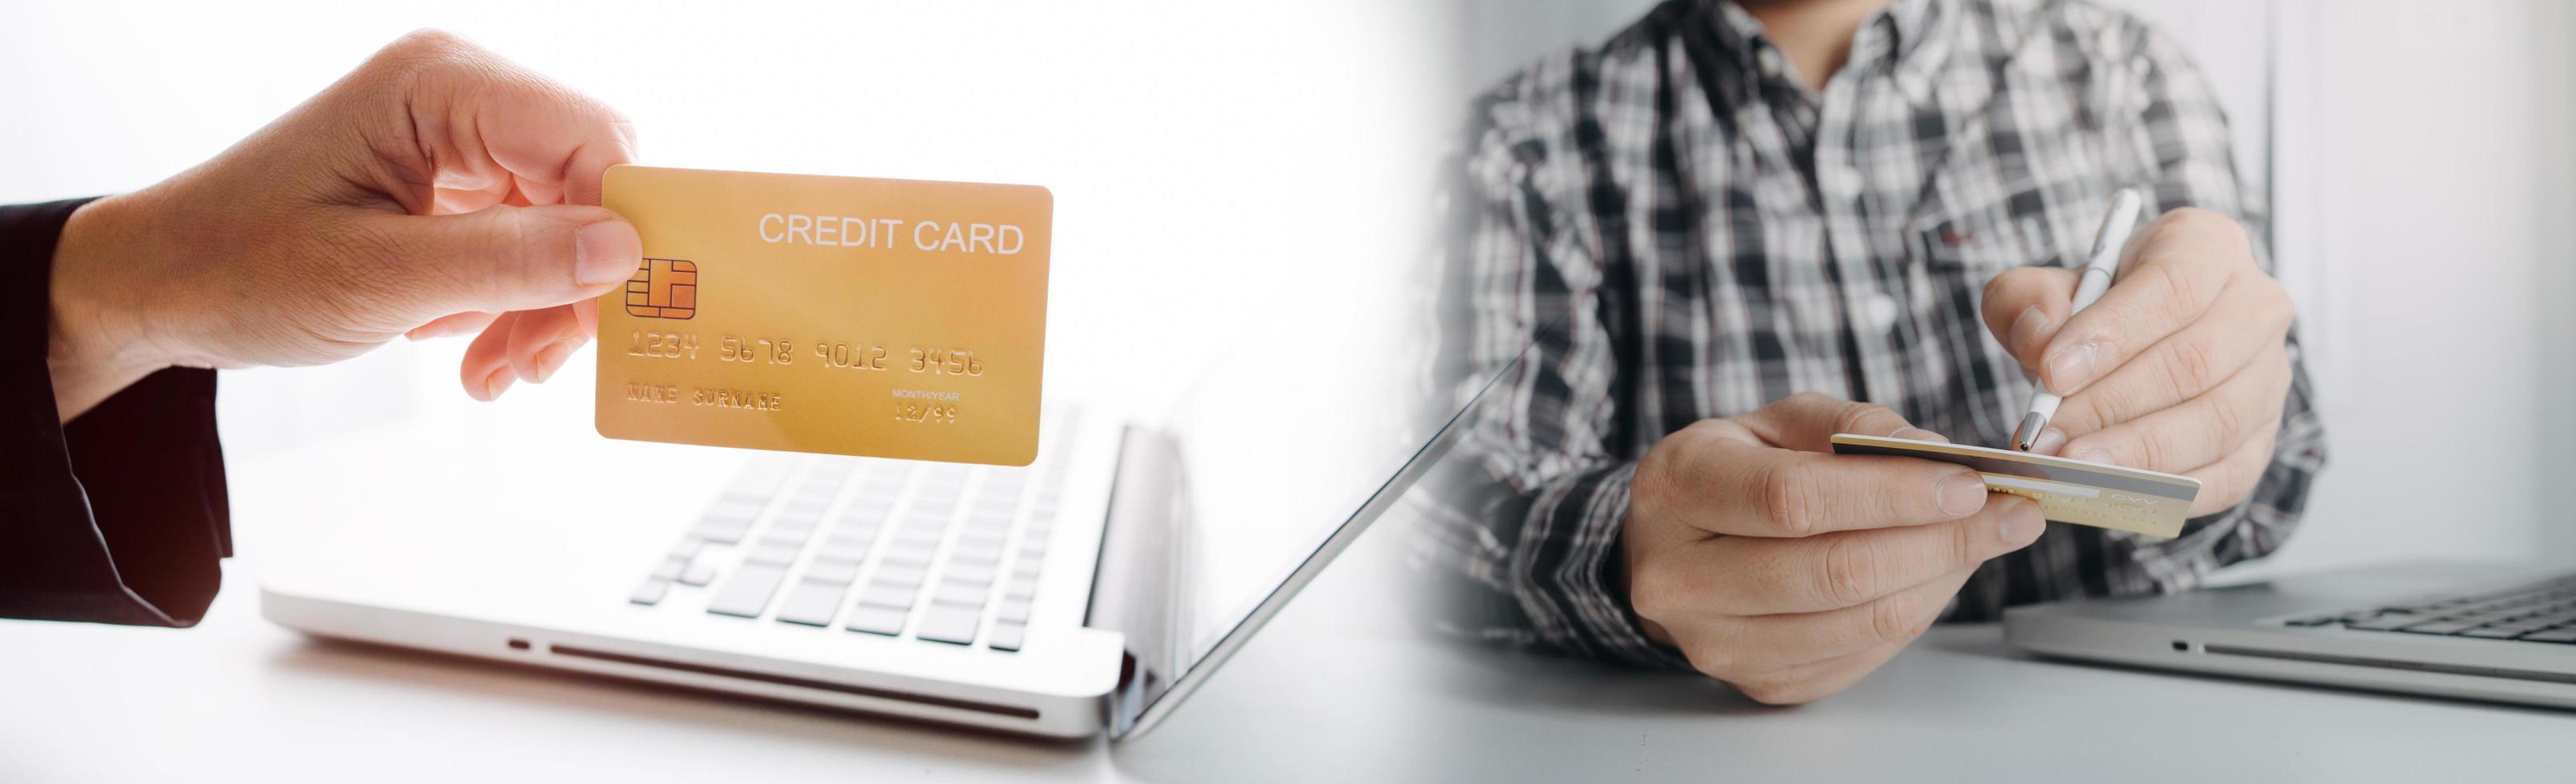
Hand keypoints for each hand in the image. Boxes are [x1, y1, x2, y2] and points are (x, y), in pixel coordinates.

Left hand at [45, 30, 638, 419]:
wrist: (162, 286)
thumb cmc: (238, 267)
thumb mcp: (378, 278)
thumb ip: (509, 262)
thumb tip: (624, 252)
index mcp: (440, 83)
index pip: (587, 138)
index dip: (618, 225)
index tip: (610, 315)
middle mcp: (463, 93)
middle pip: (589, 182)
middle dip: (579, 280)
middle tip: (540, 361)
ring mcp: (464, 136)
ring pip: (571, 223)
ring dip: (548, 307)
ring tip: (499, 372)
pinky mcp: (460, 181)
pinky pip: (533, 241)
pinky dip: (519, 305)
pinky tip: (483, 353)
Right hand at [1623, 393, 2045, 703]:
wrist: (1676, 545)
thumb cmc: (1736, 472)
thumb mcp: (1779, 421)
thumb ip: (1852, 427)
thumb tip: (1932, 453)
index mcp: (1678, 488)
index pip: (1794, 500)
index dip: (1890, 494)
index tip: (1968, 483)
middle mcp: (1681, 577)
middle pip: (1832, 571)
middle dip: (1938, 541)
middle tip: (2009, 513)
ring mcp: (1717, 642)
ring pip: (1857, 622)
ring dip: (1942, 578)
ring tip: (1988, 537)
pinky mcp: (1760, 682)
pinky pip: (1862, 654)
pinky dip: (1917, 610)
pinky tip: (1940, 572)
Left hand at [1980, 207, 2293, 514]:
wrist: (2129, 347)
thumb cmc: (2091, 311)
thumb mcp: (2045, 290)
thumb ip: (2026, 303)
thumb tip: (2040, 340)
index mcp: (2208, 247)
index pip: (2174, 286)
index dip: (2114, 333)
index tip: (2053, 373)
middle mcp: (2256, 306)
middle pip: (2197, 360)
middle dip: (2113, 404)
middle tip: (2049, 435)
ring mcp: (2269, 376)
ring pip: (2217, 422)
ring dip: (2137, 453)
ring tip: (2070, 466)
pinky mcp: (2263, 436)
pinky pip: (2228, 474)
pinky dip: (2170, 489)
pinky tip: (2114, 491)